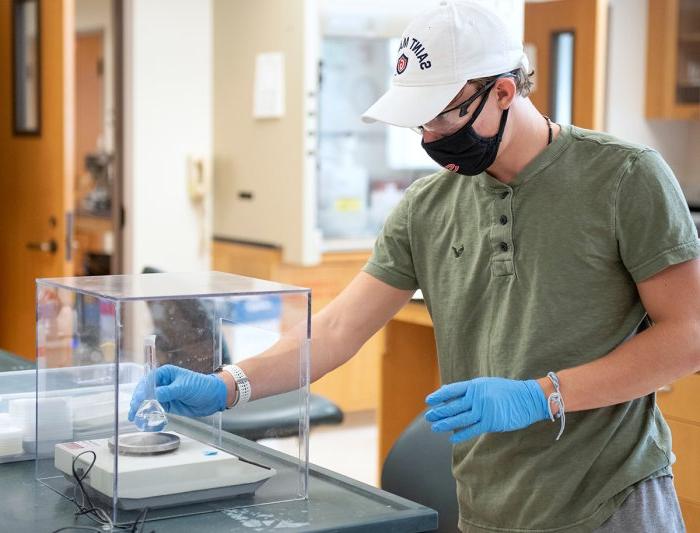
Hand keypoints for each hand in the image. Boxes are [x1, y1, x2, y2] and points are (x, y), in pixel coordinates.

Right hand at [128, 364, 226, 419]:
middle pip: (145, 392)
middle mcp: (163, 383)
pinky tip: (144, 420)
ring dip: (141, 409)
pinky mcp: (168, 405)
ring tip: (135, 418)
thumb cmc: (201, 386)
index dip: (141, 391)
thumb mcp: (184, 387)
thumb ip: (167, 392)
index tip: (138, 401)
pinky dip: (150, 415)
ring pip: (148, 402)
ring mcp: (165, 394)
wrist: (214, 397)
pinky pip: (156, 409)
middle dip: (138, 401)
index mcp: (166, 373)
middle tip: (133, 412)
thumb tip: (153, 396)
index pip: (148, 381)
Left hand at [425, 377, 548, 443]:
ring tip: (435, 427)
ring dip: (446, 424)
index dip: (439, 396)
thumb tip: (451, 394)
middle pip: (453, 406)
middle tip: (428, 416)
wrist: (528, 398)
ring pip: (460, 418)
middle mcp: (478, 397)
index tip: (429, 401)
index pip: (452, 390)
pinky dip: (461, 434)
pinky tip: (451, 438)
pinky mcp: (491, 422)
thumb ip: (470, 390)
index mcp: (475, 385)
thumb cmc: (507, 391)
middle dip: (439, 411)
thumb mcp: (487, 384)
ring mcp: (484, 409)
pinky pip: (472, 429)